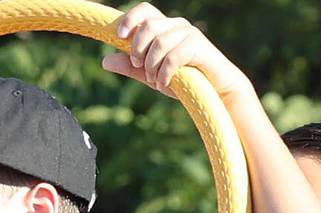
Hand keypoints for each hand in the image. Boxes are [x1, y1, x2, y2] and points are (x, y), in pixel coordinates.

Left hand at [102, 3, 249, 100]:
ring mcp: (188, 33)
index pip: (145, 10)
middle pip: (148, 25)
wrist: (215, 93)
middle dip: (138, 49)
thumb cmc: (184, 81)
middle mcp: (176, 25)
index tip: (120, 36)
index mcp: (164, 28)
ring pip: (159, 42)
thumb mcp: (151, 75)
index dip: (130, 19)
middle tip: (140, 68)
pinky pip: (173, 55)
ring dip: (151, 66)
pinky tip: (164, 84)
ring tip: (155, 81)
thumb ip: (131, 67)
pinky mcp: (198, 45)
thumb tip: (105, 60)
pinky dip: (164, 73)